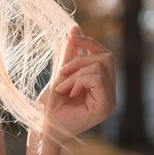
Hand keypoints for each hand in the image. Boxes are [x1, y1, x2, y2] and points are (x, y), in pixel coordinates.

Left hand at [40, 25, 116, 141]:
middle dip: (81, 59)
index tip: (71, 37)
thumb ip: (71, 53)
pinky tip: (69, 93)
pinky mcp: (105, 107)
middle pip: (106, 57)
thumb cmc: (50, 105)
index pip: (105, 55)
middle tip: (62, 72)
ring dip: (76, 73)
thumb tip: (75, 27)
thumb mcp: (62, 73)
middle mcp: (111, 93)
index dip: (90, 43)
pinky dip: (79, 81)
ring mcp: (110, 101)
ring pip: (100, 66)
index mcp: (103, 86)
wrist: (42, 127)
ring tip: (62, 87)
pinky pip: (97, 78)